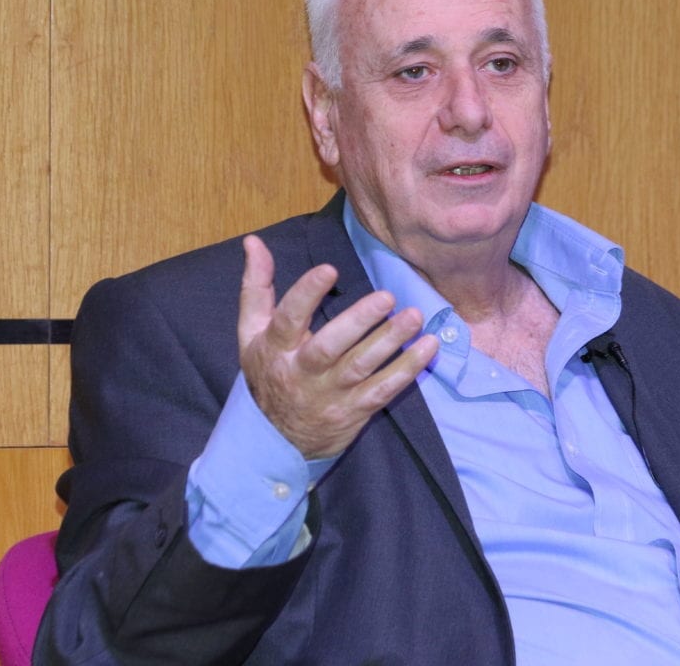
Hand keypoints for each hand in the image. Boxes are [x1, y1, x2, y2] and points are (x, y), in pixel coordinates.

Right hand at [237, 235, 438, 457]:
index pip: (288, 319)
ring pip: (361, 367)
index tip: (330, 269)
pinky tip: (427, 347)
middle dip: (359, 321)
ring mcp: (330, 394)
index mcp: (276, 348)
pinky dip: (407, 370)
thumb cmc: (269, 371)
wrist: (277, 438)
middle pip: (329, 347)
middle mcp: (302, 372)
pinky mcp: (354, 411)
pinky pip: (383, 390)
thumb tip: (254, 241)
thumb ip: (256, 287)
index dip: (306, 294)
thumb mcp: (251, 332)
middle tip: (387, 296)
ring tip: (414, 315)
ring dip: (389, 341)